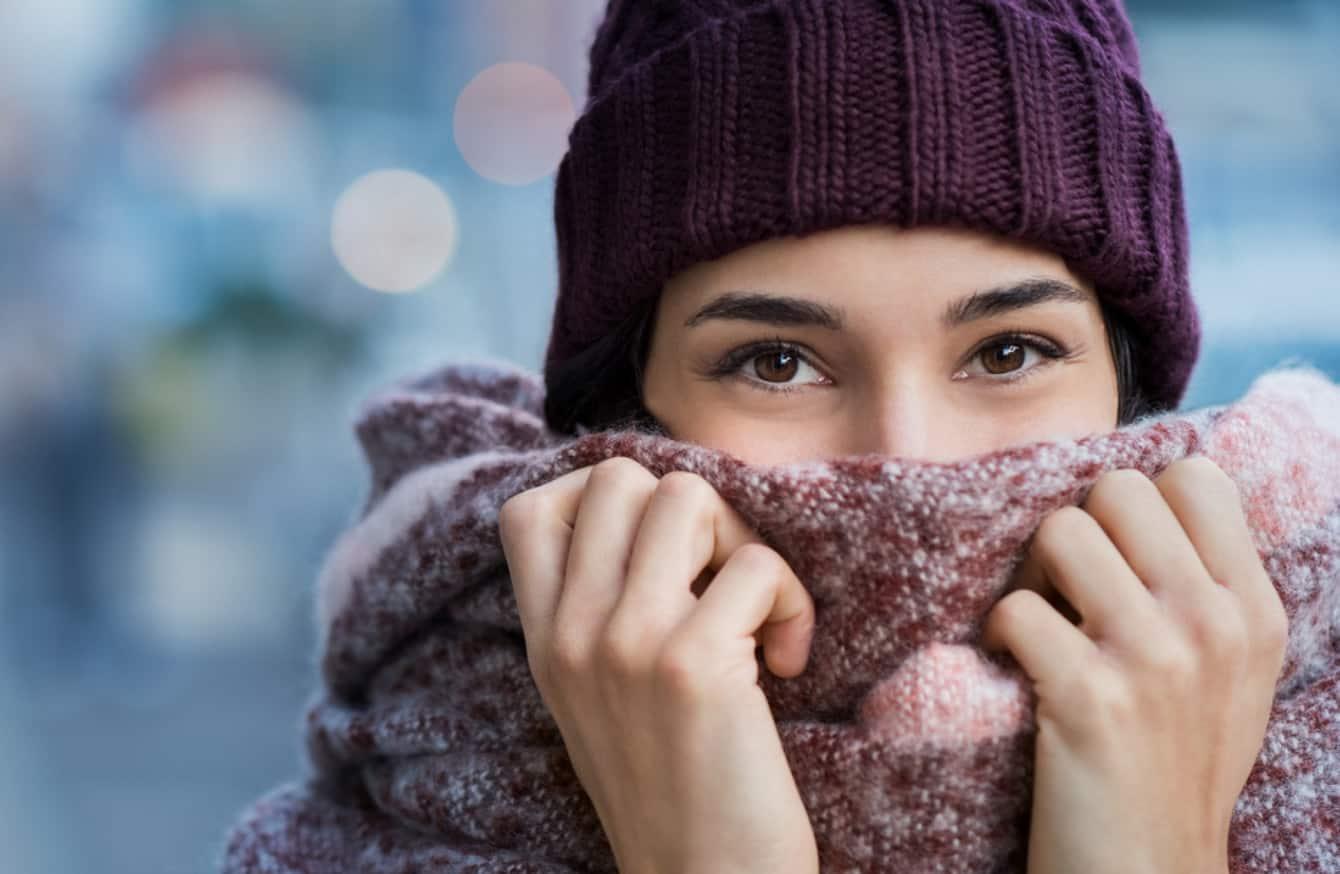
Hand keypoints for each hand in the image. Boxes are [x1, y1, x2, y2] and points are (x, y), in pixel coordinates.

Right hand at [498, 457, 819, 873]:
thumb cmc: (671, 790)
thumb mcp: (597, 699)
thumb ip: (598, 614)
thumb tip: (658, 514)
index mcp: (544, 641)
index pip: (530, 510)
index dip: (602, 501)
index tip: (659, 553)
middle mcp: (571, 632)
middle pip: (620, 478)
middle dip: (690, 511)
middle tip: (719, 580)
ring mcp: (625, 643)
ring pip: (688, 497)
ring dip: (744, 542)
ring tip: (756, 613)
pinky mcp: (691, 664)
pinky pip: (757, 565)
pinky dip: (792, 603)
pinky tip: (788, 664)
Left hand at [979, 457, 1288, 873]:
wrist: (1149, 872)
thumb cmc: (1174, 766)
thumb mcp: (1231, 674)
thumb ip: (1205, 588)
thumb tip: (1145, 500)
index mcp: (1254, 610)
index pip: (1196, 476)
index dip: (1138, 503)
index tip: (1117, 556)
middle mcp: (1213, 623)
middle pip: (1117, 490)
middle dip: (1077, 530)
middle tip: (1064, 590)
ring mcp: (1155, 658)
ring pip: (1060, 532)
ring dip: (1030, 576)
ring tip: (1039, 627)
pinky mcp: (1090, 698)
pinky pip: (1016, 608)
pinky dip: (997, 635)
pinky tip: (1012, 669)